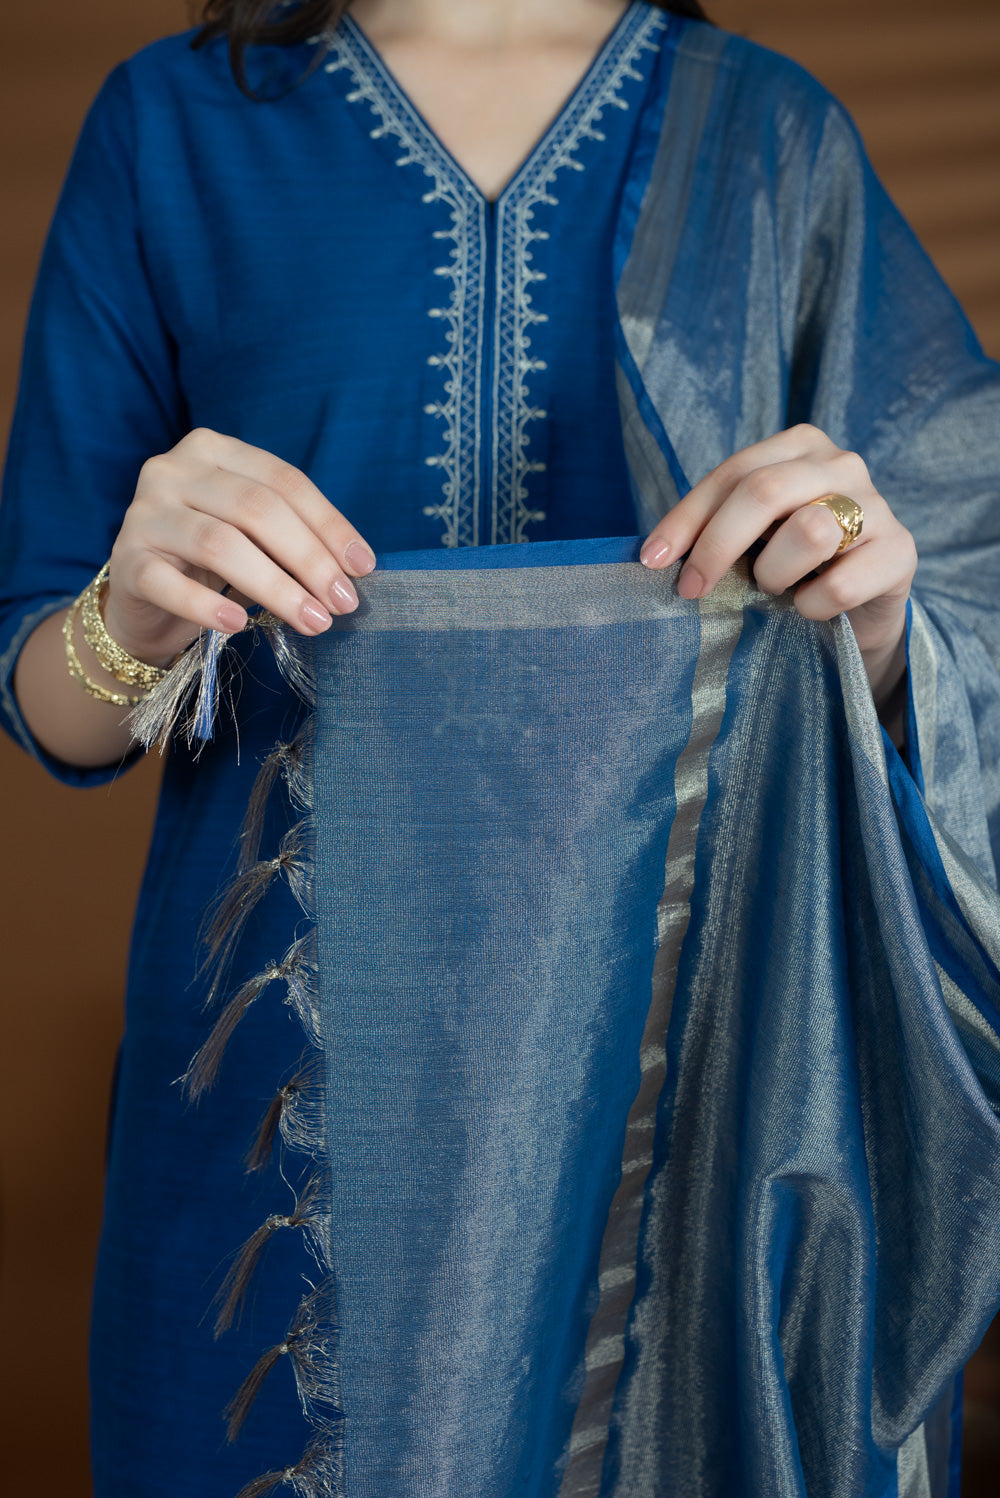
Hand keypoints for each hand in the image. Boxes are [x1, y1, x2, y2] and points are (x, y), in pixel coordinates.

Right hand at [102, 428, 374, 666]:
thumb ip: (295, 537)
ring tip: (312, 621)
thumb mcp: (255, 536)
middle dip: (309, 559)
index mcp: (213, 450)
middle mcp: (172, 470)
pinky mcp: (127, 562)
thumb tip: (355, 567)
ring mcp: (143, 514)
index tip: (363, 568)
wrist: (143, 599)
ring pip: (220, 544)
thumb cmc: (209, 562)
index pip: (283, 481)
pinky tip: (240, 625)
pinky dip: (208, 606)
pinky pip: (170, 584)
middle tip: (342, 603)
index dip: (329, 524)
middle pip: (256, 509)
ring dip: (276, 587)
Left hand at [639, 425, 917, 710]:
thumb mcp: (752, 537)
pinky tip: (808, 610)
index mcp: (800, 447)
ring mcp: (878, 506)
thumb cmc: (793, 568)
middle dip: (717, 545)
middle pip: (764, 492)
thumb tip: (655, 554)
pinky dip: (810, 606)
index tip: (652, 560)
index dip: (687, 518)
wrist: (859, 614)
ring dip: (774, 573)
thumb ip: (715, 528)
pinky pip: (839, 584)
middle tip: (692, 589)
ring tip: (774, 588)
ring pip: (808, 532)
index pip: (733, 473)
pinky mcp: (901, 552)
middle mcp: (842, 464)